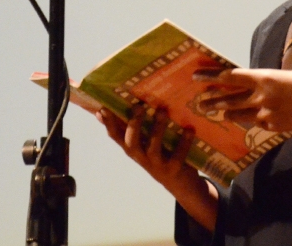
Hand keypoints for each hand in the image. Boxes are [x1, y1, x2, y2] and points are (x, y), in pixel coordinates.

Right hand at [97, 106, 217, 230]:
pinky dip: (184, 141)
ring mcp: (157, 166)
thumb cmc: (163, 157)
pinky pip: (178, 155)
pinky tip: (189, 129)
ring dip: (157, 129)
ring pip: (153, 149)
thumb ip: (139, 130)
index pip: (116, 137)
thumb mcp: (148, 145)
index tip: (102, 109)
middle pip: (131, 143)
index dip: (108, 124)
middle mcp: (142, 159)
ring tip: (162, 111)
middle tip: (138, 106)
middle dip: (133, 125)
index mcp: (134, 151)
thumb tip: (124, 108)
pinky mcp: (174, 170)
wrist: (182, 186)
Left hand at [194, 68, 291, 140]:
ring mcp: (265, 114)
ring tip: (214, 113)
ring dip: (225, 112)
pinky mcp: (272, 127)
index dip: (211, 77)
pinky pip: (256, 123)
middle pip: (228, 99)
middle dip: (211, 100)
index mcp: (264, 78)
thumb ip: (268, 80)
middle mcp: (261, 96)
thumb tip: (256, 82)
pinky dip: (249, 120)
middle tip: (198, 102)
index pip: (230, 77)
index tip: (196, 77)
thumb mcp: (286, 74)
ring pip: (238, 114)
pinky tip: (245, 120)